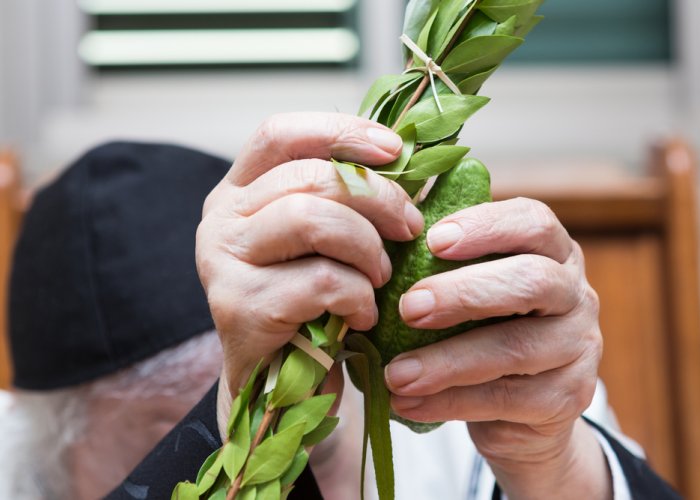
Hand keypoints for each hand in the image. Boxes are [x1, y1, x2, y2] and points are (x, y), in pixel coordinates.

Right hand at [195, 113, 423, 431]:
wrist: (276, 384)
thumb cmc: (308, 304)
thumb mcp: (322, 242)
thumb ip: (343, 200)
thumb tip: (409, 162)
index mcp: (240, 190)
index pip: (280, 134)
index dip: (340, 132)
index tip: (394, 150)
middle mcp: (221, 218)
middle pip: (309, 176)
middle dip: (377, 198)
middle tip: (410, 228)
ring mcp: (221, 261)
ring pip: (312, 219)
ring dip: (367, 248)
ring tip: (381, 276)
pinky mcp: (238, 306)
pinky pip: (321, 281)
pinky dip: (358, 297)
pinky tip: (361, 315)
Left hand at [384, 198, 610, 498]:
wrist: (520, 406)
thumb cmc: (482, 325)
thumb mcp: (469, 286)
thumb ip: (441, 257)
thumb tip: (385, 228)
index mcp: (553, 251)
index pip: (534, 223)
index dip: (485, 228)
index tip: (432, 241)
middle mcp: (576, 293)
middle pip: (533, 281)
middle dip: (465, 293)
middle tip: (409, 308)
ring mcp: (579, 347)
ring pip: (517, 348)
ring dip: (448, 361)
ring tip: (396, 374)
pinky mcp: (568, 398)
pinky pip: (507, 400)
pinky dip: (449, 402)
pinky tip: (407, 403)